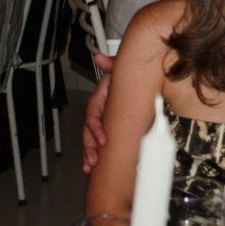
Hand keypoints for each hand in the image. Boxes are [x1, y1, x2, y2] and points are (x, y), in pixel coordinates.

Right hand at [81, 54, 114, 173]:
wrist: (136, 81)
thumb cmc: (125, 78)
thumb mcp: (120, 70)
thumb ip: (111, 64)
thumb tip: (100, 58)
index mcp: (100, 99)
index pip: (93, 115)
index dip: (96, 127)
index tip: (104, 138)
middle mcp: (99, 112)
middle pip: (88, 131)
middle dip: (89, 147)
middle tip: (93, 160)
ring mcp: (102, 121)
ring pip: (90, 139)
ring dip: (89, 154)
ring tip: (89, 166)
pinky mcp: (109, 129)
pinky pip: (99, 143)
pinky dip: (96, 154)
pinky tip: (94, 167)